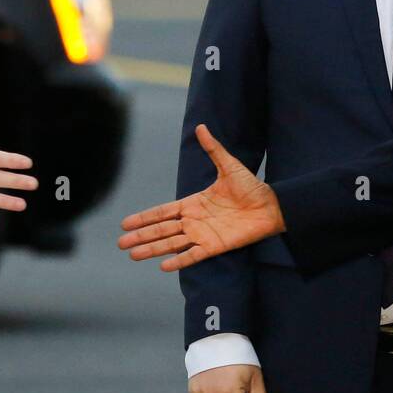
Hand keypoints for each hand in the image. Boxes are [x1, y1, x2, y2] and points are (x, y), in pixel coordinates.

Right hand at [118, 124, 283, 269]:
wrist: (271, 205)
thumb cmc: (251, 187)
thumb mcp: (229, 166)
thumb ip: (213, 149)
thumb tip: (201, 127)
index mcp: (194, 203)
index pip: (163, 212)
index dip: (145, 217)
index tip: (126, 223)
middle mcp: (194, 221)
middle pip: (162, 230)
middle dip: (141, 236)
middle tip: (121, 243)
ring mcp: (203, 234)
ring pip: (172, 244)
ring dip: (153, 249)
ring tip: (133, 255)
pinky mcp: (215, 246)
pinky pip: (193, 255)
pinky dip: (179, 261)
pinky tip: (164, 266)